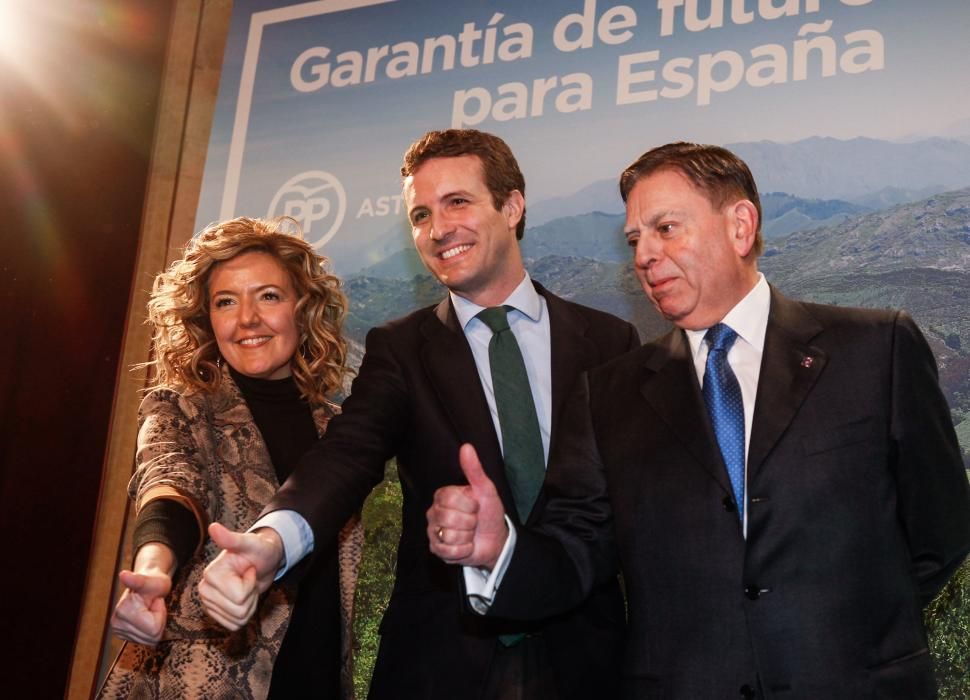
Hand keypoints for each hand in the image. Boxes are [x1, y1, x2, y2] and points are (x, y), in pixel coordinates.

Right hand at [110, 568, 171, 645]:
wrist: (148, 584)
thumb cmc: (155, 582)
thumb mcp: (155, 581)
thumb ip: (139, 580)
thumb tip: (123, 575)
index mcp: (123, 610)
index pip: (154, 628)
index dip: (160, 613)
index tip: (155, 601)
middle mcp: (116, 622)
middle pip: (152, 636)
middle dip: (158, 620)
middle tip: (153, 605)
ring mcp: (119, 630)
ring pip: (150, 640)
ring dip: (155, 625)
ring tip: (150, 609)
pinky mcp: (124, 635)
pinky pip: (146, 641)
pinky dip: (151, 630)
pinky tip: (146, 617)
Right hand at [198, 522, 283, 630]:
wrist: (263, 560)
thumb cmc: (259, 550)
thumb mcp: (250, 543)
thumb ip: (231, 539)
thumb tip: (213, 527)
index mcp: (210, 575)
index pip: (238, 597)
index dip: (250, 584)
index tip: (249, 570)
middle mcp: (205, 590)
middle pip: (238, 611)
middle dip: (251, 597)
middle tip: (249, 579)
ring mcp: (210, 603)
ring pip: (237, 620)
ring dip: (249, 605)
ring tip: (247, 587)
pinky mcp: (217, 613)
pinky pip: (234, 625)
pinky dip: (245, 614)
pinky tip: (244, 597)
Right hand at [427, 443, 508, 568]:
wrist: (495, 539)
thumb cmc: (488, 512)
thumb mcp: (485, 489)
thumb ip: (474, 469)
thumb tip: (466, 446)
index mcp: (443, 495)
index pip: (451, 499)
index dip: (469, 505)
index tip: (475, 506)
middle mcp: (434, 512)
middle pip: (448, 518)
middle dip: (469, 522)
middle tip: (473, 521)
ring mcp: (433, 532)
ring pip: (449, 536)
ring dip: (467, 537)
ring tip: (470, 534)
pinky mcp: (436, 549)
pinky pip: (449, 551)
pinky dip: (464, 550)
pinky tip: (467, 545)